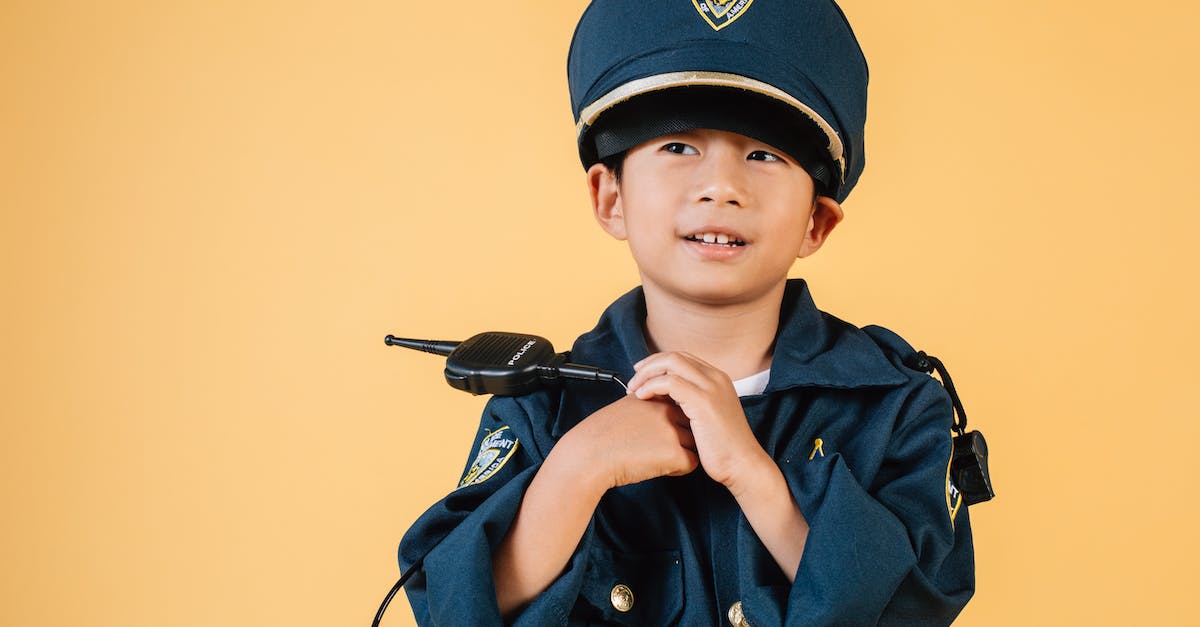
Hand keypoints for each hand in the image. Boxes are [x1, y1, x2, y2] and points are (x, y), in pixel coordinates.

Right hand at [562, 394, 699, 490]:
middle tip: (659, 446)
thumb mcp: (625, 407)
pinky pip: (692, 462)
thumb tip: (660, 411)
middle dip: (682, 435)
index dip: (673, 420)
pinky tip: (659, 467)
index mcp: (654, 397)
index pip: (681, 405)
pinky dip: (678, 469)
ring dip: (681, 452)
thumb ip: (646, 404)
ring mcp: (672, 431)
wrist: (589, 455)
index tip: (657, 432)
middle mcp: (666, 410)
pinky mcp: (674, 453)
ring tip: (657, 457)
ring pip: (694, 442)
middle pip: (691, 423)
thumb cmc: (602, 436)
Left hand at [626, 352, 769, 490]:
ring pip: (670, 363)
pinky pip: (669, 382)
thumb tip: (667, 397)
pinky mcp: (703, 401)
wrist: (742, 464)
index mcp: (718, 378)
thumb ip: (692, 401)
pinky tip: (641, 398)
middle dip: (649, 365)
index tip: (642, 374)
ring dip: (647, 374)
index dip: (658, 363)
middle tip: (633, 380)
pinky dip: (651, 386)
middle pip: (674, 356)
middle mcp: (715, 377)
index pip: (682, 358)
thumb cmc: (723, 448)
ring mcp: (710, 387)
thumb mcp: (708, 416)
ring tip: (633, 390)